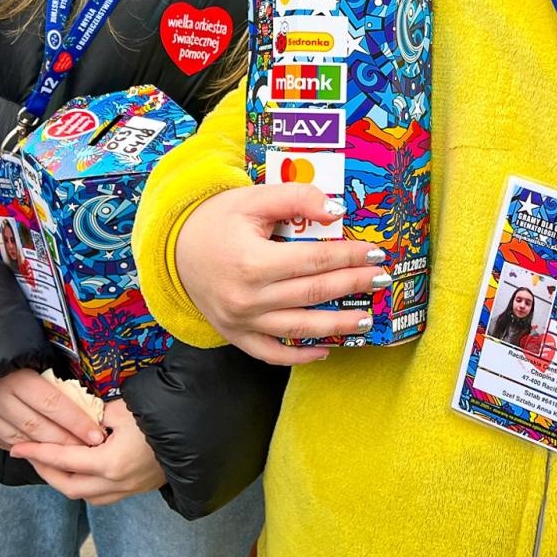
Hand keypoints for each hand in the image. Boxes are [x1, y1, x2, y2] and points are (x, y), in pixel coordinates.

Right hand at [0, 369, 106, 451]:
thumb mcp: (22, 348)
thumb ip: (45, 370)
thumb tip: (77, 388)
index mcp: (15, 375)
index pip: (52, 403)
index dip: (76, 421)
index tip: (96, 435)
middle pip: (38, 426)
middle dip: (66, 442)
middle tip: (89, 452)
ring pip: (20, 439)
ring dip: (46, 451)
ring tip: (69, 458)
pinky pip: (0, 441)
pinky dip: (21, 448)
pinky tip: (38, 454)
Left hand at [10, 397, 166, 505]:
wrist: (198, 433)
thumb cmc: (163, 416)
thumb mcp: (125, 408)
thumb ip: (98, 415)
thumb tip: (86, 417)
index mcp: (109, 463)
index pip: (64, 459)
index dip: (38, 452)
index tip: (17, 447)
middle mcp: (115, 483)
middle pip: (68, 486)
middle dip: (45, 471)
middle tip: (31, 455)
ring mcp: (127, 489)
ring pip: (84, 495)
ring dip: (64, 480)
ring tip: (53, 462)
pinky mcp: (136, 489)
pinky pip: (101, 495)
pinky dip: (85, 484)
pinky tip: (81, 469)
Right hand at [176, 183, 388, 364]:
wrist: (174, 249)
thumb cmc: (216, 220)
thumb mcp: (253, 199)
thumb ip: (296, 199)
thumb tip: (336, 211)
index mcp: (252, 262)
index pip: (314, 261)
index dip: (349, 256)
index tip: (376, 252)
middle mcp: (247, 297)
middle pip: (313, 294)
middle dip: (353, 286)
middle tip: (382, 278)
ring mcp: (240, 321)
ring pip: (299, 329)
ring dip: (338, 326)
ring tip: (366, 318)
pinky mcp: (235, 335)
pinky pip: (271, 354)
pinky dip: (300, 357)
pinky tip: (327, 350)